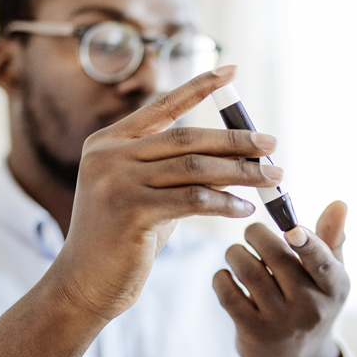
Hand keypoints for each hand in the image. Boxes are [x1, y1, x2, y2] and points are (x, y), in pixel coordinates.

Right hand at [48, 66, 282, 319]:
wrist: (84, 285)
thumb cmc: (120, 243)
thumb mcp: (147, 197)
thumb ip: (176, 174)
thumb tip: (232, 160)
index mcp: (108, 142)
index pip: (162, 107)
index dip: (198, 87)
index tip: (232, 71)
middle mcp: (109, 155)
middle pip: (188, 138)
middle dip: (236, 141)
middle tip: (272, 144)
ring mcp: (117, 181)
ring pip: (195, 168)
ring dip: (240, 172)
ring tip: (272, 178)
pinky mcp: (130, 210)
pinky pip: (193, 200)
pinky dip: (225, 203)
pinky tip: (246, 208)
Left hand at [212, 201, 350, 356]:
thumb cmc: (313, 304)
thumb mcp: (330, 277)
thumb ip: (332, 238)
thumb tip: (339, 203)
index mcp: (335, 287)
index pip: (322, 263)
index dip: (307, 243)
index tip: (292, 229)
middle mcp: (311, 307)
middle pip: (277, 257)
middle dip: (256, 234)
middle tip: (251, 232)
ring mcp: (281, 322)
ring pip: (249, 271)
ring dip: (235, 253)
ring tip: (237, 253)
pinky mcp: (254, 333)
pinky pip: (228, 294)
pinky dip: (222, 277)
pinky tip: (227, 275)